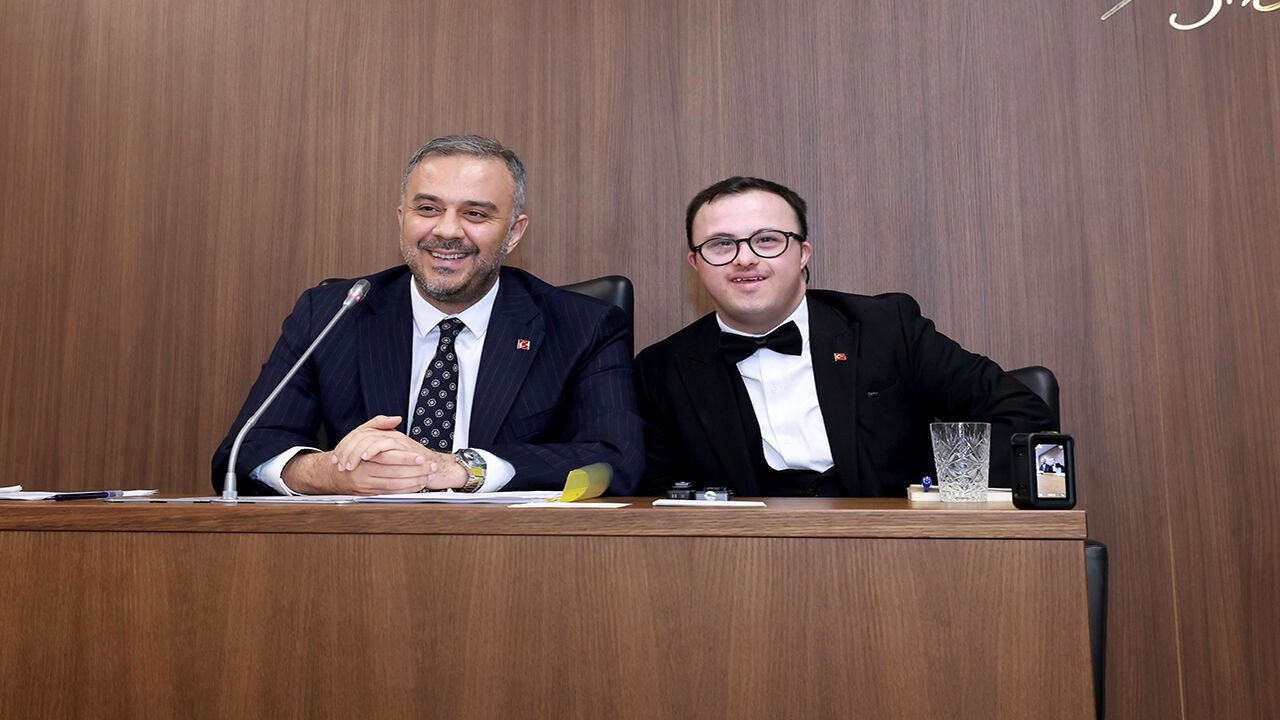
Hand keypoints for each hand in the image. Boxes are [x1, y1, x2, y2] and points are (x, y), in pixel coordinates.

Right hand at [329, 415, 469, 490]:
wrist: (333, 473)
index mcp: (363, 456)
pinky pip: (391, 493)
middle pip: (394, 473)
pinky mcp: (370, 494)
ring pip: (395, 485)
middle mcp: (364, 472)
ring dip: (414, 482)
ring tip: (428, 477)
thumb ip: (379, 423)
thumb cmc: (350, 452)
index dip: (406, 458)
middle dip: (415, 471)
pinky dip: (406, 490)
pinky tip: (417, 486)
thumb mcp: (361, 432)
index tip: (420, 457)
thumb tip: (396, 418)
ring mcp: (367, 485)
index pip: (388, 457)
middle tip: (431, 468)